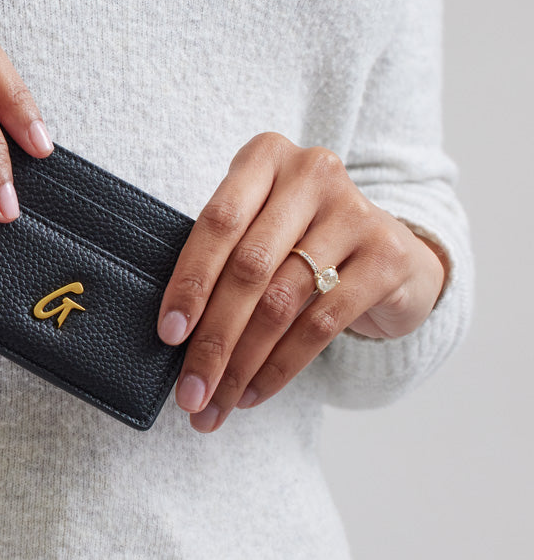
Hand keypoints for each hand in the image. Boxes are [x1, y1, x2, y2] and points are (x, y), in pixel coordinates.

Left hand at [156, 132, 449, 433]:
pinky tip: (255, 393)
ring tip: (217, 402)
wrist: (391, 253)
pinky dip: (280, 367)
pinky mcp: (387, 256)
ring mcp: (355, 212)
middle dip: (213, 338)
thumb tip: (173, 333)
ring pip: (281, 302)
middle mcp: (312, 173)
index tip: (167, 334)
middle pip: (248, 267)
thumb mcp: (259, 228)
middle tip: (189, 391)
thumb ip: (222, 258)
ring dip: (242, 363)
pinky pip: (321, 324)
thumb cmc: (300, 242)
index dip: (189, 282)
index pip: (218, 222)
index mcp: (266, 157)